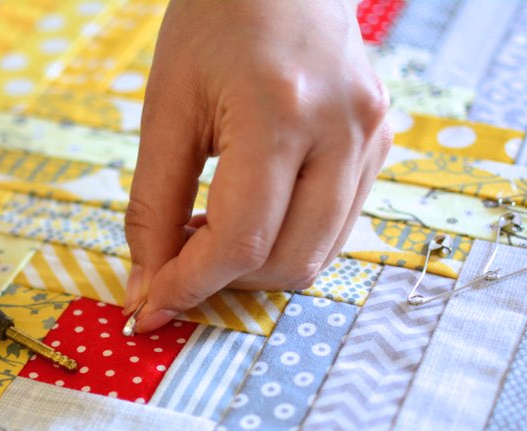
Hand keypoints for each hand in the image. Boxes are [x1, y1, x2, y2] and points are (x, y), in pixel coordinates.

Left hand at [123, 0, 391, 332]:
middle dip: (223, 283)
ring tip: (208, 233)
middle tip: (175, 263)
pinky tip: (248, 216)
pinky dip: (284, 243)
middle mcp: (343, 129)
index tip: (148, 306)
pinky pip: (335, 229)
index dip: (189, 285)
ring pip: (317, 257)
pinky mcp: (381, 143)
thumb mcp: (165, 109)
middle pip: (288, 262)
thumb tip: (146, 288)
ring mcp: (372, 137)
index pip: (240, 240)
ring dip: (254, 270)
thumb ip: (152, 206)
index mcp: (281, 111)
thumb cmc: (212, 24)